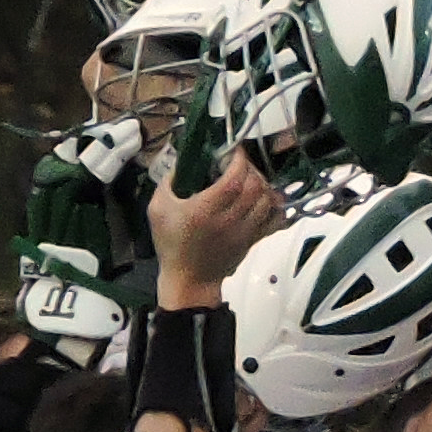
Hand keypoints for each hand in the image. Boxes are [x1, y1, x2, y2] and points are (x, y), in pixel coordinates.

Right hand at [150, 156, 284, 308]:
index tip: (234, 150)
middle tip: (240, 164)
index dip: (239, 160)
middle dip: (251, 169)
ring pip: (267, 201)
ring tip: (250, 179)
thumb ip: (169, 181)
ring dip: (262, 185)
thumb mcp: (157, 209)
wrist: (190, 281)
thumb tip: (182, 161)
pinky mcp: (253, 241)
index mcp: (206, 210)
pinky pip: (274, 220)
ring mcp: (245, 232)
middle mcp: (230, 220)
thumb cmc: (172, 245)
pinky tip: (265, 198)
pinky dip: (274, 206)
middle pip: (255, 186)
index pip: (235, 178)